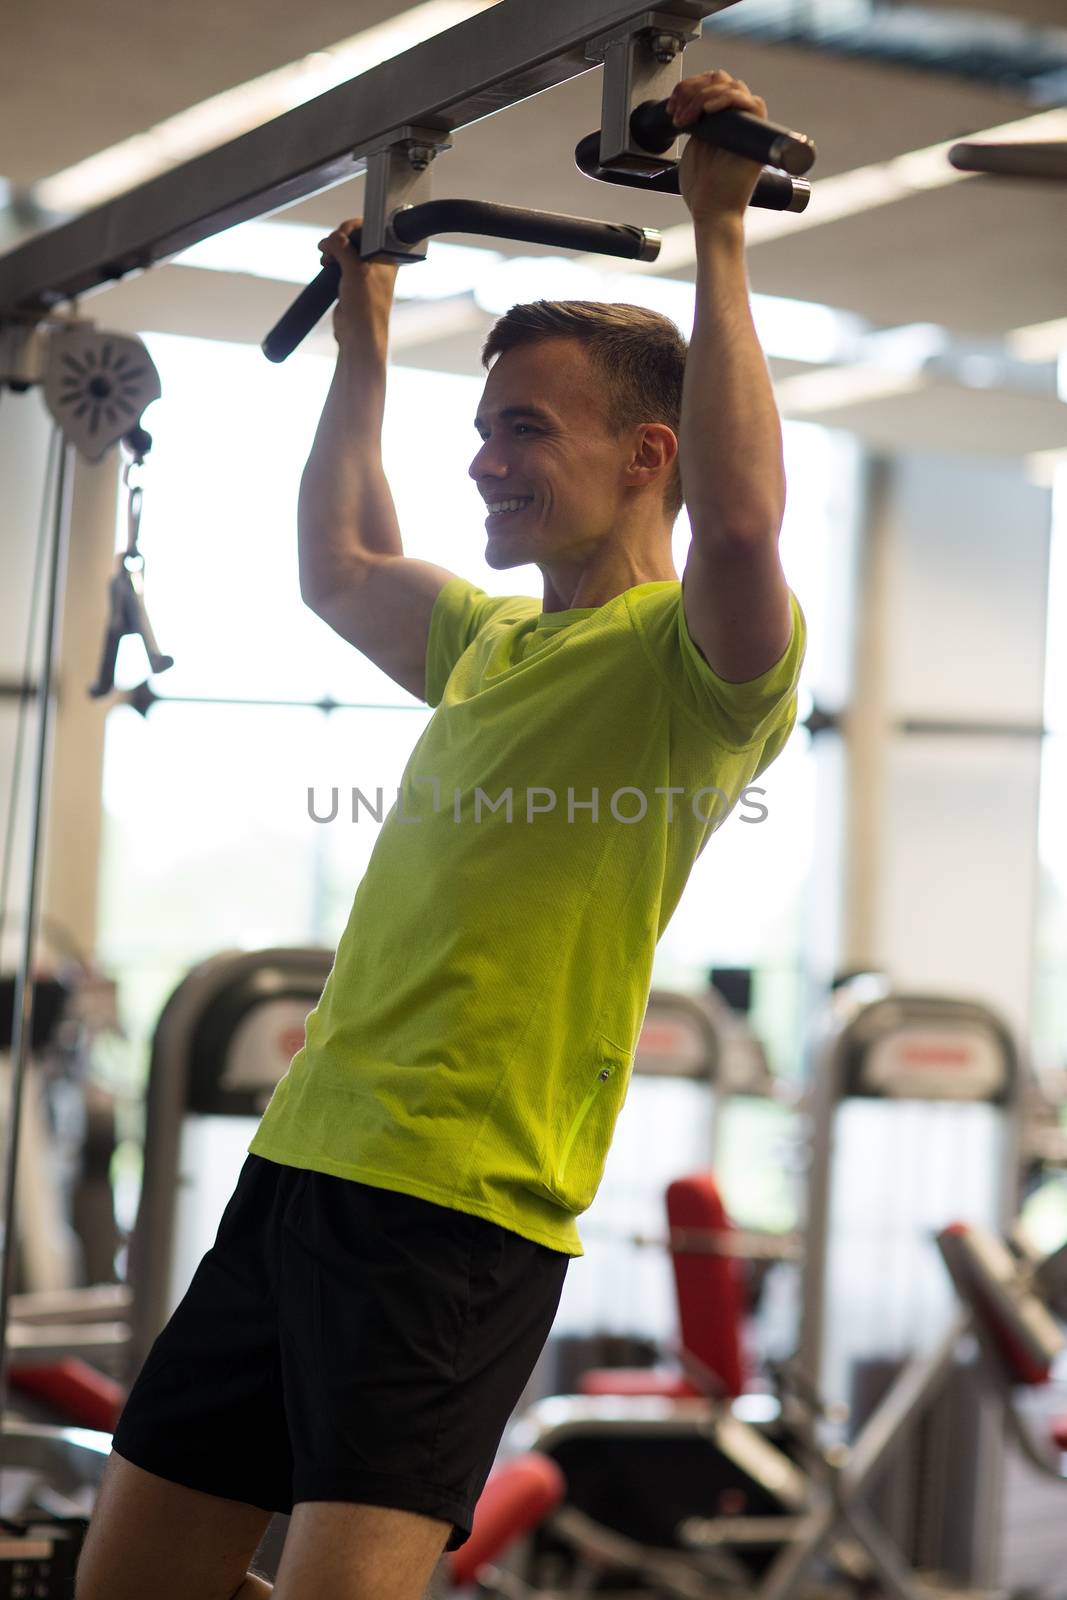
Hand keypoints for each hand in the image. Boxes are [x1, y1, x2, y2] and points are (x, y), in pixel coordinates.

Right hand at [318, 217, 399, 355]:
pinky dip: (331, 259)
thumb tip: (331, 238)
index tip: (340, 234)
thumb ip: (343, 248)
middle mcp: (378, 262)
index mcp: (388, 256)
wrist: (358, 335)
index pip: (370, 228)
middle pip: (355, 237)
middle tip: (330, 248)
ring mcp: (365, 271)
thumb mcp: (355, 270)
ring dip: (333, 249)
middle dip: (339, 238)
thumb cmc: (366, 306)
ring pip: (346, 249)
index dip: (352, 227)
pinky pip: (340, 262)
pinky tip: (325, 263)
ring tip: (326, 258)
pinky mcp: (352, 281)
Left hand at [666, 70, 768, 224]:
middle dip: (693, 89)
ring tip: (686, 119)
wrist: (712, 212)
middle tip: (677, 112)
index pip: (713, 84)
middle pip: (721, 79)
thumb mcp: (693, 145)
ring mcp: (748, 126)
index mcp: (722, 121)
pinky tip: (708, 111)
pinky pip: (751, 103)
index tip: (672, 106)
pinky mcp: (759, 136)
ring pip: (732, 86)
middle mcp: (737, 120)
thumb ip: (696, 120)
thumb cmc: (702, 190)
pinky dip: (727, 99)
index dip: (690, 86)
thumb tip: (690, 97)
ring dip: (702, 97)